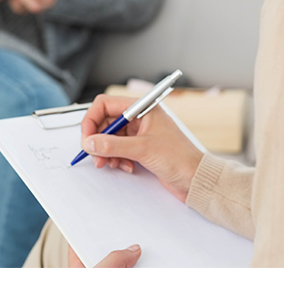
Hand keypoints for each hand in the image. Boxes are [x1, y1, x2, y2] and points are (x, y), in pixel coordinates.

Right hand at [81, 95, 203, 202]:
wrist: (196, 179)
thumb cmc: (181, 158)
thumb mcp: (143, 149)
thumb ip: (113, 145)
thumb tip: (90, 142)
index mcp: (142, 108)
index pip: (106, 104)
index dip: (92, 119)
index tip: (87, 137)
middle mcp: (140, 117)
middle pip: (106, 122)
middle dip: (98, 139)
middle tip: (95, 155)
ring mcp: (140, 133)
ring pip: (110, 137)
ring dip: (107, 151)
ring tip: (111, 164)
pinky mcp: (141, 148)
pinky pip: (118, 149)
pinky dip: (117, 158)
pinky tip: (125, 166)